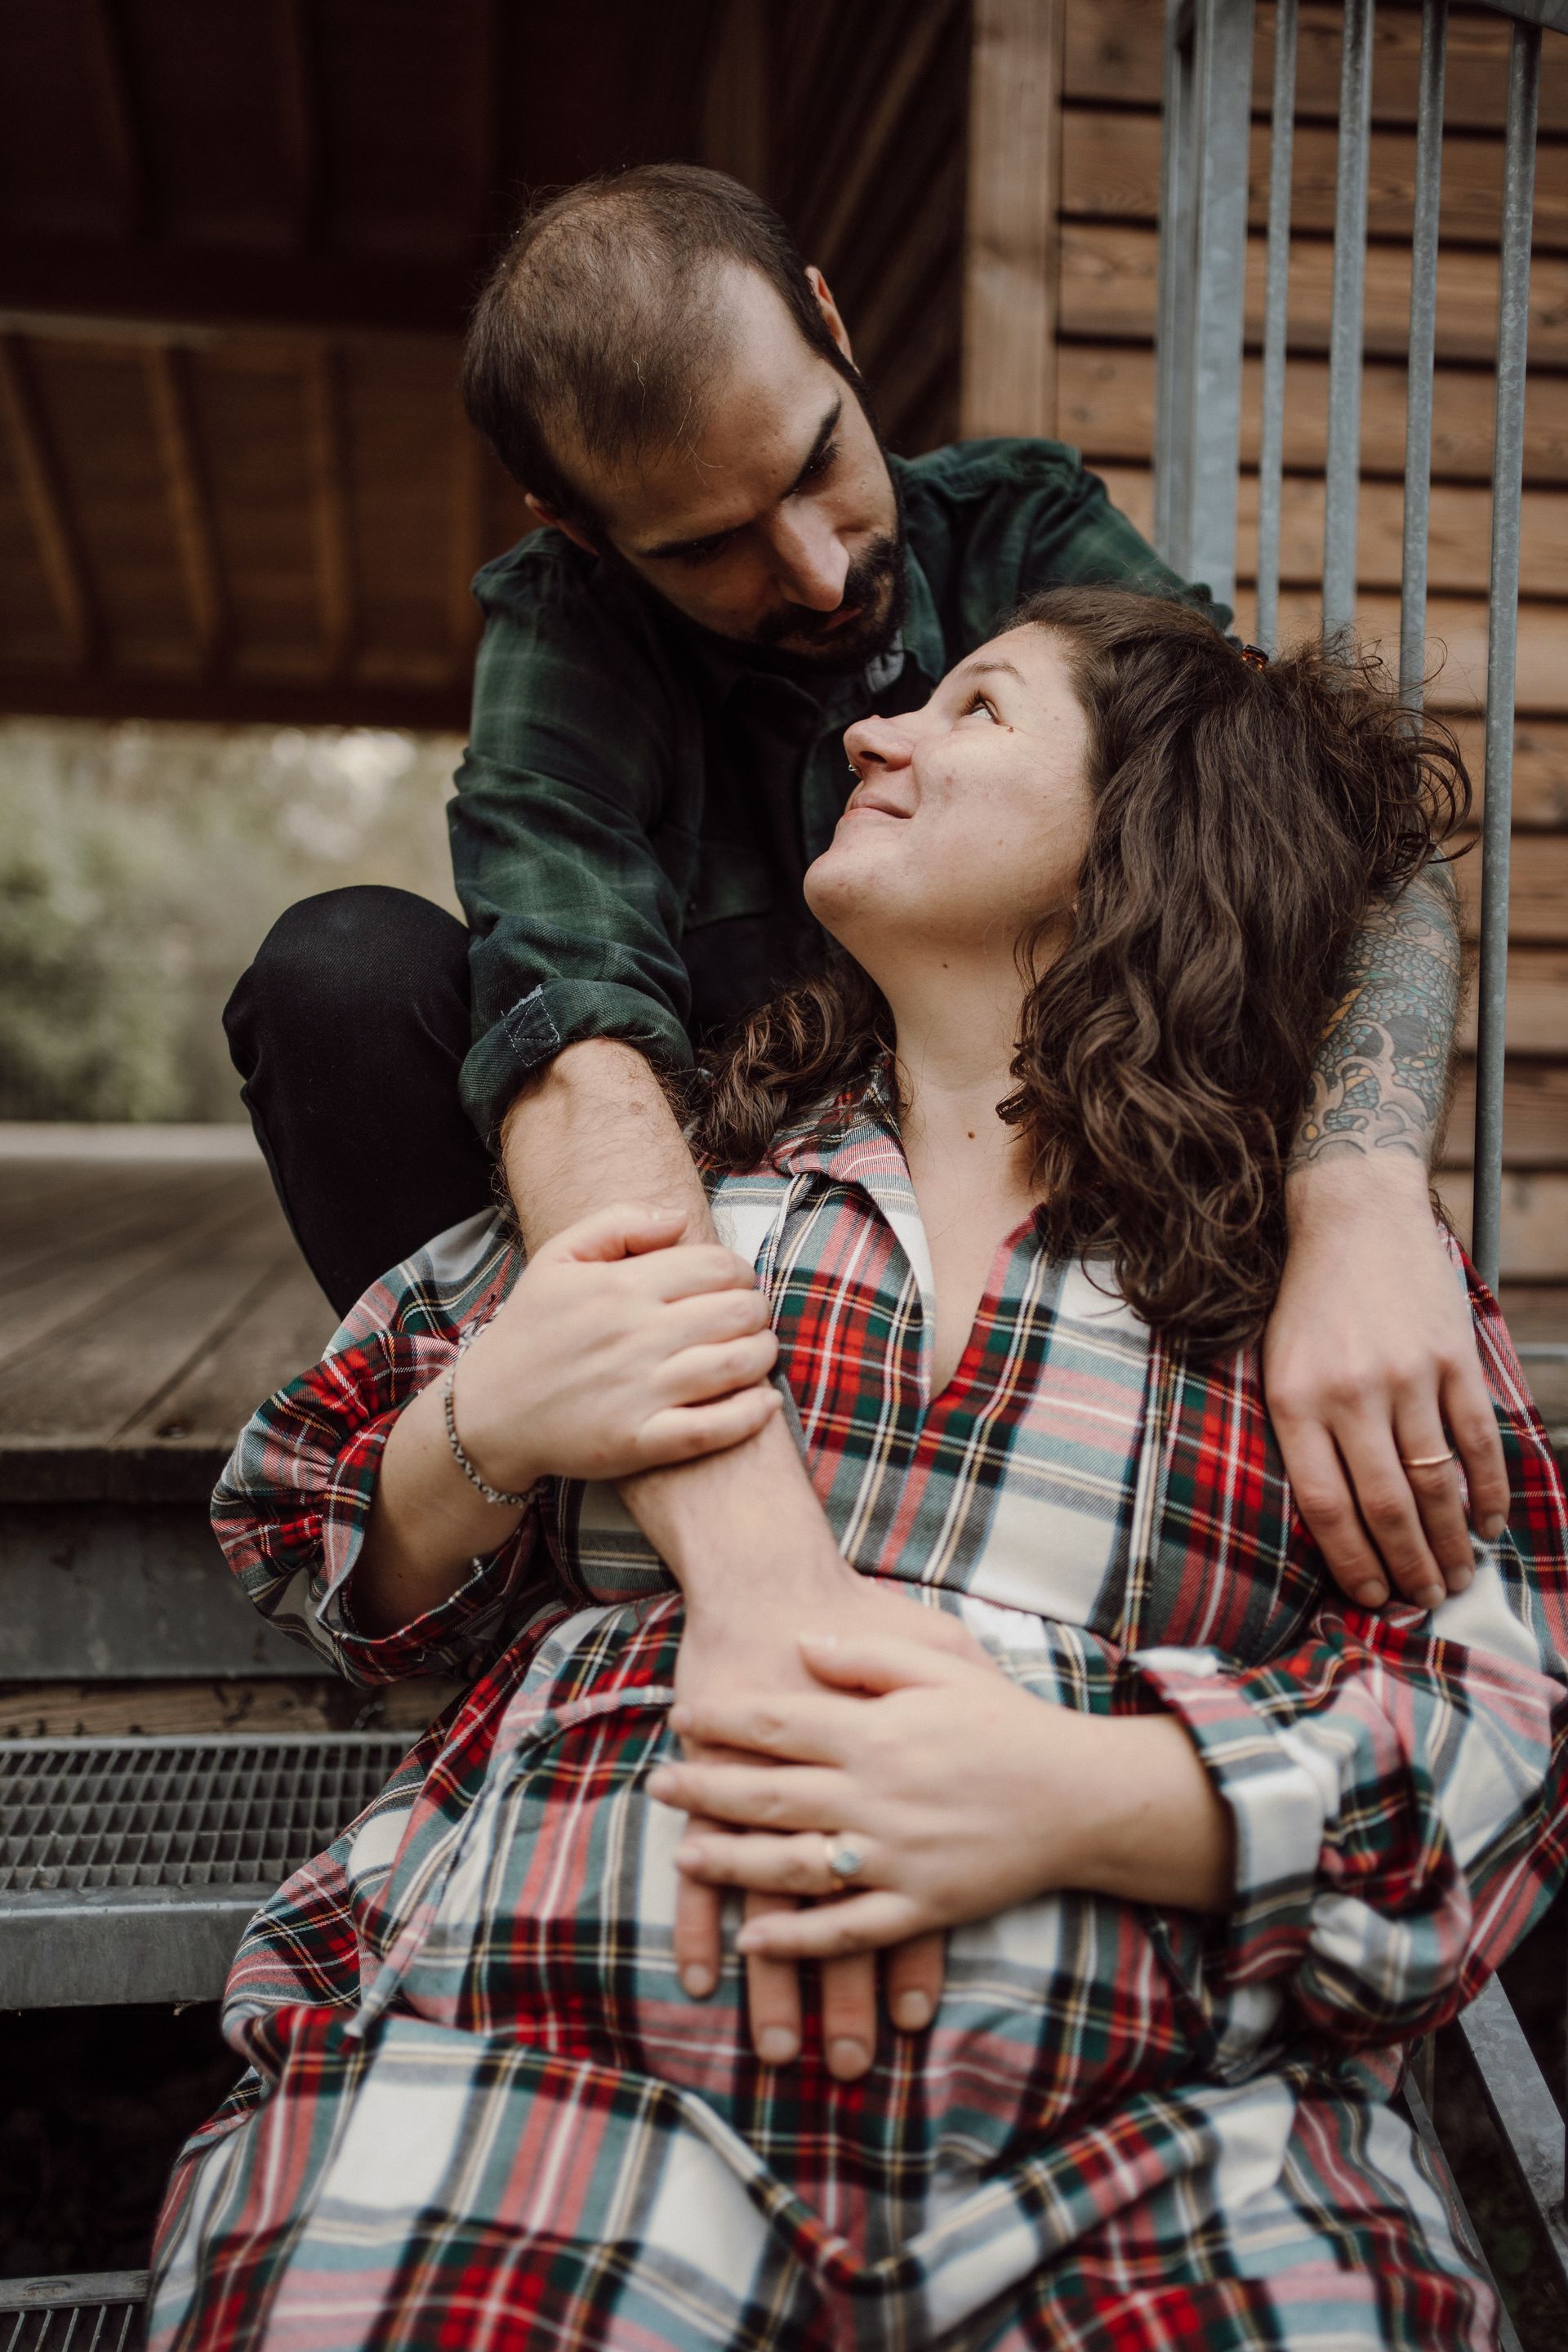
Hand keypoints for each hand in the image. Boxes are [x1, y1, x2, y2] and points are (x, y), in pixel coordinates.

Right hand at [456, 1203, 779, 1490]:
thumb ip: (618, 1224)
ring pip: (736, 1365)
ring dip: (763, 1354)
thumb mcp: (557, 1258)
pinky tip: (764, 1401)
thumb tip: (679, 1218)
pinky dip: (751, 1413)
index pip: (715, 1267)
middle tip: (750, 1317)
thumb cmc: (530, 1331)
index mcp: (619, 1287)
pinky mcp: (640, 1442)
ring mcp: (640, 1392)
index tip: (736, 1283)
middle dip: (757, 1310)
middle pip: (737, 1312)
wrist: (487, 1413)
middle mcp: (635, 1336)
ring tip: (759, 1351)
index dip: (740, 1271)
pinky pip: (714, 1428)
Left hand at [653, 1631, 1233, 1960]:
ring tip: (685, 1855)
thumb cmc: (1008, 1722)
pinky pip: (846, 1929)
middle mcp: (876, 1795)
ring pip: (793, 1865)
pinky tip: (753, 1938)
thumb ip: (868, 1654)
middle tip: (659, 1786)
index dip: (724, 1722)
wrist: (1081, 1795)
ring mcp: (895, 1856)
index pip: (779, 1725)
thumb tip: (805, 1641)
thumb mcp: (942, 1663)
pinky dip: (797, 1937)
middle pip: (769, 1794)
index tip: (682, 1719)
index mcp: (877, 1732)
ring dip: (732, 1864)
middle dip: (706, 1790)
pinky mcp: (920, 1906)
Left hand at [1265, 1159, 1509, 1611]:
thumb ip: (1301, 1437)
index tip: (1371, 1596)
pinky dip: (1488, 1491)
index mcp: (1295, 1401)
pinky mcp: (1452, 1358)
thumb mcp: (1278, 1367)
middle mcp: (1350, 1393)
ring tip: (1458, 1576)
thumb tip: (1337, 1525)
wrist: (1354, 1216)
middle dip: (1409, 1565)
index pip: (1325, 1506)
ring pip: (1437, 1483)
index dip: (1353, 1562)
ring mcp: (1408, 1375)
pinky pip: (1478, 1441)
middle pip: (1386, 1506)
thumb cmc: (1309, 1304)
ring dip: (1452, 1541)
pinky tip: (1488, 1523)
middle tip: (1424, 1599)